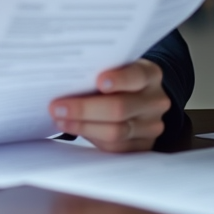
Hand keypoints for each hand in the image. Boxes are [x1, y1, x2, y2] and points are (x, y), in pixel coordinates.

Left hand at [48, 59, 170, 151]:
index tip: (99, 81)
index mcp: (150, 75)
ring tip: (60, 119)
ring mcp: (152, 126)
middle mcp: (155, 101)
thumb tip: (65, 80)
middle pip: (120, 108)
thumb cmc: (119, 78)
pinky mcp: (143, 146)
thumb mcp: (116, 67)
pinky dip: (91, 137)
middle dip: (85, 109)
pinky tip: (73, 128)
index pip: (137, 76)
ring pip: (116, 132)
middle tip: (57, 107)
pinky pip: (115, 147)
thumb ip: (100, 70)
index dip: (119, 79)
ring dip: (83, 126)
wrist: (142, 98)